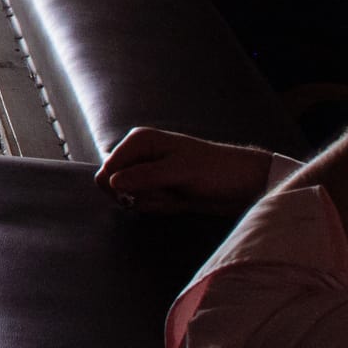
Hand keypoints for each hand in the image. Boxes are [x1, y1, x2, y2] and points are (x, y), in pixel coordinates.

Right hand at [96, 127, 273, 213]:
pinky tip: (179, 199)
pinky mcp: (155, 185)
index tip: (149, 190)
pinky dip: (160, 206)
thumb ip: (145, 176)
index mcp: (139, 140)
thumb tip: (113, 182)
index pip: (107, 170)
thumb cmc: (215, 171)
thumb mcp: (180, 172)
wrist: (240, 185)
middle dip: (140, 195)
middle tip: (168, 191)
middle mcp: (138, 153)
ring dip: (153, 202)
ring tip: (178, 194)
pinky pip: (143, 202)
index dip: (122, 188)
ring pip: (129, 197)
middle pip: (115, 185)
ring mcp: (146, 170)